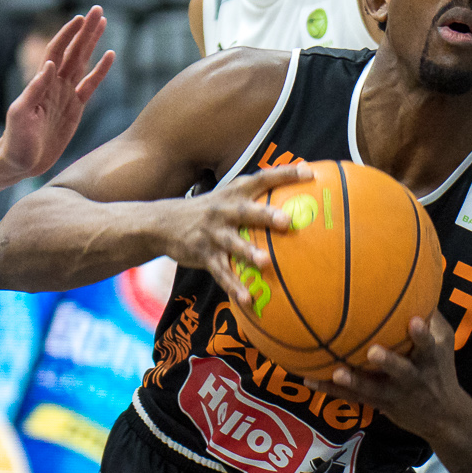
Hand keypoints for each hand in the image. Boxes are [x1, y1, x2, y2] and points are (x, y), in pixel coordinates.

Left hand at [0, 8, 116, 179]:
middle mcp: (55, 84)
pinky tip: (110, 55)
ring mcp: (66, 95)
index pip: (57, 52)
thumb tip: (50, 65)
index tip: (81, 18)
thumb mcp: (21, 115)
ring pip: (83, 63)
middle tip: (99, 11)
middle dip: (85, 31)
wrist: (20, 162)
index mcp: (41, 83)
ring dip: (92, 43)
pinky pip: (91, 85)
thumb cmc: (15, 140)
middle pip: (74, 51)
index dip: (68, 35)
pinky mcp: (76, 109)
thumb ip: (34, 90)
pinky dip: (100, 70)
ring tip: (104, 23)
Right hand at [162, 163, 311, 312]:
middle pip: (247, 212)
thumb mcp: (228, 194)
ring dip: (248, 253)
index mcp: (234, 193)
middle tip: (287, 221)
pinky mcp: (204, 255)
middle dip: (266, 216)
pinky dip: (234, 286)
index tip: (308, 173)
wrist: (163, 223)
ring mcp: (213, 234)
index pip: (262, 179)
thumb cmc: (209, 209)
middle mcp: (224, 211)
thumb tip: (296, 186)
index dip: (284, 174)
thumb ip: (256, 193)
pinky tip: (247, 299)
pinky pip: (221, 272)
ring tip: (265, 262)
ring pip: (233, 244)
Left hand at [316, 312, 465, 441]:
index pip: (429, 346)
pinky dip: (331, 390)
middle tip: (373, 351)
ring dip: (354, 382)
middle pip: (402, 371)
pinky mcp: (378, 404)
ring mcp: (395, 394)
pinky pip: (352, 397)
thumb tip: (417, 274)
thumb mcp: (444, 342)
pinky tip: (310, 379)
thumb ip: (430, 314)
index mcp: (430, 358)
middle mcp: (414, 377)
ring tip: (336, 372)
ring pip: (373, 389)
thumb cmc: (440, 368)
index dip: (422, 335)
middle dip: (388, 363)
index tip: (414, 322)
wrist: (443, 417)